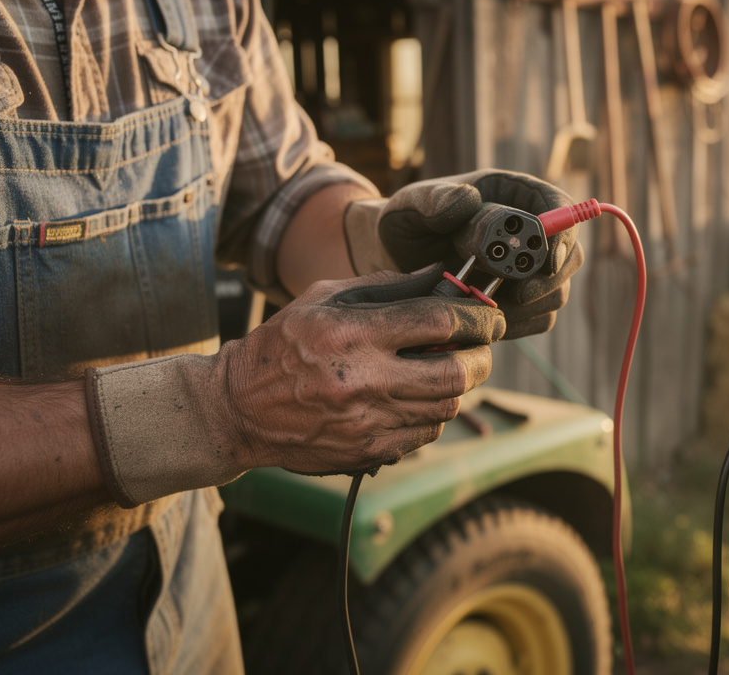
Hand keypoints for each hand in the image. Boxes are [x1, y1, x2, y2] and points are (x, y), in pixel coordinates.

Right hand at [222, 265, 504, 474]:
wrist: (239, 408)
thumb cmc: (284, 343)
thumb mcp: (325, 297)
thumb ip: (386, 286)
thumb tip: (439, 276)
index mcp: (353, 333)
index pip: (440, 323)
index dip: (478, 318)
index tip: (490, 318)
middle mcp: (364, 380)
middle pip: (456, 372)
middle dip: (480, 357)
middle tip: (478, 348)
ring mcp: (368, 421)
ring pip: (446, 407)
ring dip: (456, 386)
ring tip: (443, 370)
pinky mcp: (368, 451)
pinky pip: (425, 434)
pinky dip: (430, 414)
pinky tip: (414, 398)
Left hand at [376, 170, 584, 338]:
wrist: (394, 263)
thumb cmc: (406, 224)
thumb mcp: (411, 205)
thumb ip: (437, 201)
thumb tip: (470, 200)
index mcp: (514, 197)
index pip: (559, 208)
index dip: (562, 233)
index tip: (544, 257)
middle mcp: (532, 234)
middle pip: (569, 256)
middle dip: (548, 278)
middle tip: (516, 294)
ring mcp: (532, 272)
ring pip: (557, 293)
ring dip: (526, 305)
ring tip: (481, 304)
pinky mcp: (525, 304)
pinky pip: (539, 320)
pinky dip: (516, 325)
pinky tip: (481, 319)